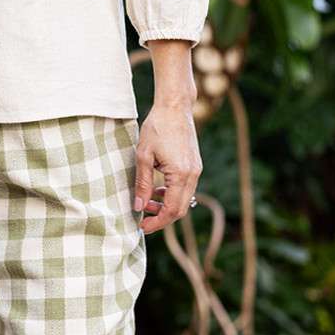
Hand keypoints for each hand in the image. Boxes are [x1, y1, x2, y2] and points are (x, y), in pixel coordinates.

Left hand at [133, 100, 201, 233]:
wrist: (174, 107)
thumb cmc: (157, 127)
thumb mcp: (143, 156)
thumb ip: (142, 184)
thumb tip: (138, 207)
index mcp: (181, 174)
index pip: (172, 210)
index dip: (157, 222)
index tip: (142, 226)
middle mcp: (193, 174)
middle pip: (181, 209)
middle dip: (162, 217)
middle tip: (142, 217)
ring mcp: (196, 169)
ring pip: (184, 199)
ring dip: (166, 205)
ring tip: (146, 202)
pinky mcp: (194, 165)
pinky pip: (185, 188)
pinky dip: (172, 194)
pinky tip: (157, 189)